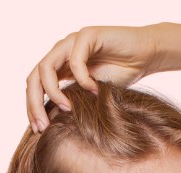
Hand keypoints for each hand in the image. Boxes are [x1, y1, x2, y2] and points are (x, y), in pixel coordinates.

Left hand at [26, 24, 163, 132]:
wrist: (147, 55)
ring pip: (46, 67)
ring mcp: (71, 43)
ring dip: (53, 91)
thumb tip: (54, 128)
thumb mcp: (94, 96)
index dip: (33, 108)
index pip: (35, 87)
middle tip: (42, 126)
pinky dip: (82, 78)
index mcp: (60, 68)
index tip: (39, 130)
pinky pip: (75, 59)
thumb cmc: (124, 75)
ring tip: (67, 109)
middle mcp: (61, 53)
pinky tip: (93, 90)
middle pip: (33, 78)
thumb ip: (75, 103)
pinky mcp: (87, 36)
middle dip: (34, 103)